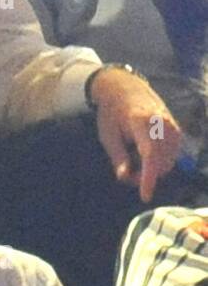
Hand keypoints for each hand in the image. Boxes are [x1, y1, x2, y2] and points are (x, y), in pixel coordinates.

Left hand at [89, 67, 181, 201]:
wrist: (124, 90)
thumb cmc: (111, 112)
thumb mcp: (107, 135)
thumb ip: (118, 157)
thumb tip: (125, 178)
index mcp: (142, 122)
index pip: (149, 156)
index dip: (147, 178)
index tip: (144, 196)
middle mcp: (163, 125)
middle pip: (159, 164)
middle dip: (144, 176)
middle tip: (125, 173)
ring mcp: (173, 128)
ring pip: (168, 163)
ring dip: (152, 170)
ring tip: (132, 162)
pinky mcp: (177, 132)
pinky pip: (171, 156)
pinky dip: (159, 162)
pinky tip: (144, 155)